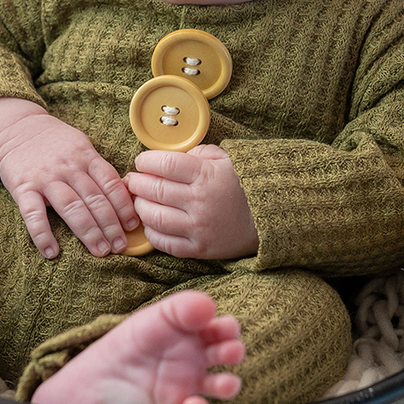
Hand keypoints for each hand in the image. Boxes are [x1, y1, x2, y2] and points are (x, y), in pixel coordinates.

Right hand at [0, 110, 141, 259]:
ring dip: (88, 232)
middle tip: (120, 246)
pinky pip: (33, 215)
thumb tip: (125, 195)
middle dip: (110, 225)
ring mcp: (45, 178)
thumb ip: (98, 168)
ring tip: (100, 251)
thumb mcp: (80, 146)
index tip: (133, 225)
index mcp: (85, 156)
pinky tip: (52, 253)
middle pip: (94, 199)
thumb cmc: (54, 141)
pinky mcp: (23, 188)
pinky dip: (42, 235)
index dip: (124, 206)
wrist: (14, 128)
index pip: (111, 183)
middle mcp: (68, 167)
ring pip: (71, 208)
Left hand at [124, 145, 257, 260]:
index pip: (164, 164)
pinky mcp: (200, 249)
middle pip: (153, 190)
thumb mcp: (226, 159)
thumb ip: (196, 154)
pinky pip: (164, 243)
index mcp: (206, 176)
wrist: (272, 218)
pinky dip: (151, 232)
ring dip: (140, 207)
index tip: (141, 161)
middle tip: (131, 180)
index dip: (145, 161)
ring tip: (140, 200)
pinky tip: (151, 222)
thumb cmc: (245, 185)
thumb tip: (168, 160)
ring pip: (153, 217)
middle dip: (136, 183)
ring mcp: (199, 228)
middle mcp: (200, 202)